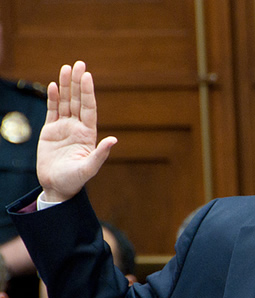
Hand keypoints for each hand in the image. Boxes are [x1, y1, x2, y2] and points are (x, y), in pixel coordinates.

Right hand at [37, 61, 116, 201]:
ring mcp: (64, 128)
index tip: (88, 76)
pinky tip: (54, 85)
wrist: (57, 187)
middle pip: (78, 100)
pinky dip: (53, 98)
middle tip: (79, 64)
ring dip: (65, 86)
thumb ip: (101, 154)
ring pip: (65, 102)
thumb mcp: (89, 168)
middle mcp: (77, 127)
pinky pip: (52, 111)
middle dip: (78, 82)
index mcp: (88, 134)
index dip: (88, 92)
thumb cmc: (75, 180)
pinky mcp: (50, 131)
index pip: (89, 108)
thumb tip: (114, 140)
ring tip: (66, 68)